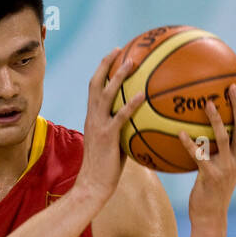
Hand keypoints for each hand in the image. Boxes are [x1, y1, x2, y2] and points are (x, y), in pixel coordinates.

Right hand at [73, 47, 143, 209]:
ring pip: (107, 94)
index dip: (102, 70)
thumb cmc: (106, 170)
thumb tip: (143, 124)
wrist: (93, 186)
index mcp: (92, 118)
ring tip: (133, 62)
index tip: (113, 56)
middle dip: (107, 64)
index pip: (94, 89)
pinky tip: (143, 96)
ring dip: (119, 76)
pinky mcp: (107, 137)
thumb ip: (124, 131)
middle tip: (120, 50)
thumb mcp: (114, 145)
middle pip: (96, 84)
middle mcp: (92, 118)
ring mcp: (98, 126)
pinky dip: (131, 104)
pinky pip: (120, 116)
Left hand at [179, 82, 235, 224]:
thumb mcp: (221, 165)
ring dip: (216, 119)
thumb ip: (220, 147)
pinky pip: (199, 156)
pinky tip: (180, 133)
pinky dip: (189, 144)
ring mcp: (227, 167)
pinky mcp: (211, 176)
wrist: (210, 215)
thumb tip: (206, 125)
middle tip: (232, 86)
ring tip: (207, 103)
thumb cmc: (212, 188)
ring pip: (224, 138)